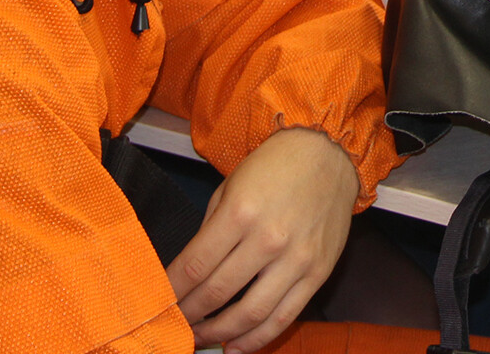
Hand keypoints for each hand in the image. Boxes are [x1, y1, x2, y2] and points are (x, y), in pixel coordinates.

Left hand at [167, 128, 358, 352]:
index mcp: (240, 213)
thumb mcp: (231, 186)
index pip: (195, 266)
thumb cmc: (276, 166)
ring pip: (251, 314)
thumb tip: (193, 273)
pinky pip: (284, 317)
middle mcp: (268, 239)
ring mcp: (296, 260)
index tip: (160, 303)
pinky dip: (258, 339)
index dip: (173, 291)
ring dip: (219, 334)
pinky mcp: (318, 273)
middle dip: (191, 315)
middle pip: (218, 293)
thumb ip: (211, 230)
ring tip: (202, 340)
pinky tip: (237, 347)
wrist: (328, 154)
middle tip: (176, 325)